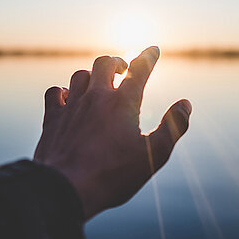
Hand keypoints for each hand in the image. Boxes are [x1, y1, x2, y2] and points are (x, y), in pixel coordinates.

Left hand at [34, 46, 191, 219]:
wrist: (66, 189)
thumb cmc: (114, 174)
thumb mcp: (154, 155)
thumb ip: (173, 127)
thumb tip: (185, 104)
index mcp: (123, 102)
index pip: (139, 69)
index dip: (148, 56)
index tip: (153, 49)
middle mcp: (96, 97)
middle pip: (105, 63)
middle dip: (117, 62)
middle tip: (123, 69)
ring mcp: (72, 106)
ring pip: (80, 75)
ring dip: (91, 75)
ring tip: (98, 83)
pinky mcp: (53, 119)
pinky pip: (55, 92)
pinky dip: (63, 91)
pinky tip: (68, 98)